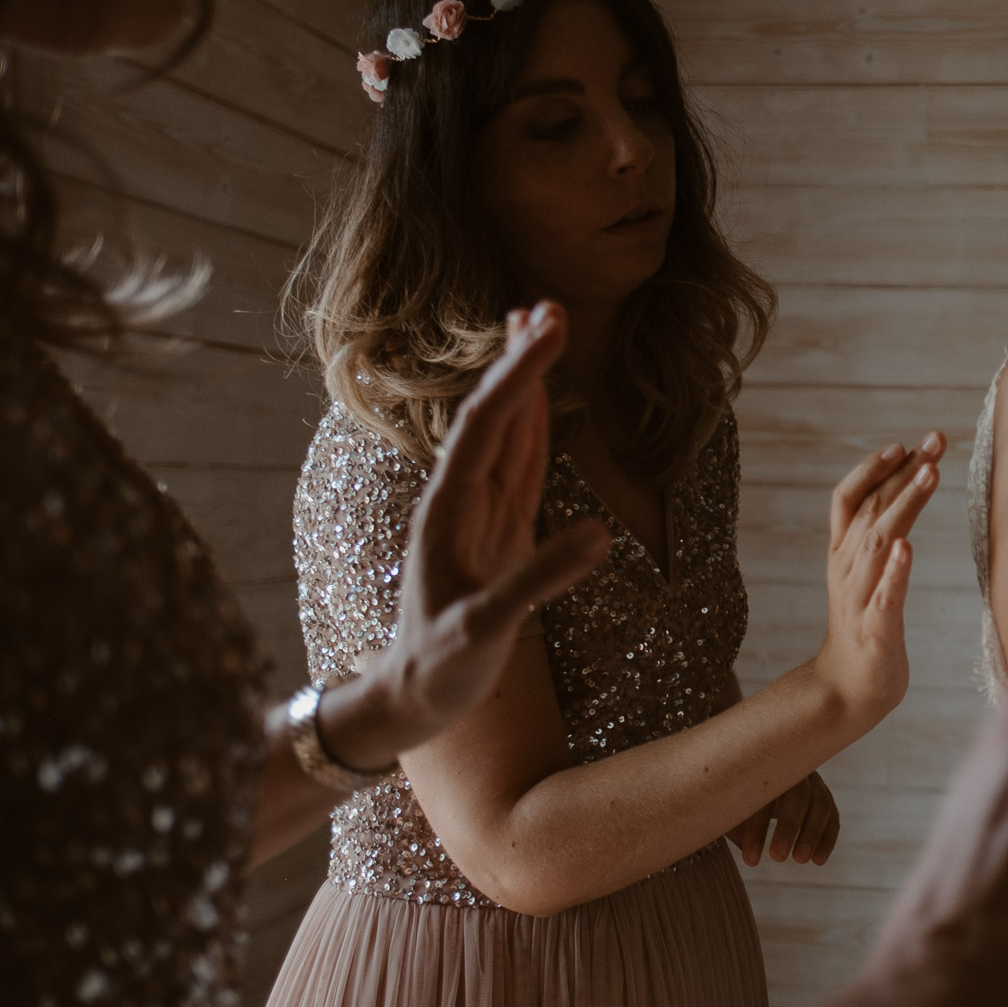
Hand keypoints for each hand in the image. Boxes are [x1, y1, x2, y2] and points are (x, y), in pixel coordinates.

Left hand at [326, 303, 610, 770]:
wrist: (408, 700)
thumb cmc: (440, 670)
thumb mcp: (484, 633)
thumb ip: (538, 581)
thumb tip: (599, 534)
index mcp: (447, 513)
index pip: (486, 427)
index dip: (518, 376)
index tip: (548, 329)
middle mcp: (458, 501)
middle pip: (492, 415)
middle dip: (519, 361)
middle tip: (549, 305)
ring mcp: (477, 513)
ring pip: (504, 432)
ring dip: (523, 380)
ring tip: (541, 325)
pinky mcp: (496, 531)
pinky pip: (517, 465)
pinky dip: (531, 423)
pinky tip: (540, 395)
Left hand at [727, 771, 841, 866]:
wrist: (757, 779)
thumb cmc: (737, 798)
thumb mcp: (730, 809)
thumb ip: (735, 825)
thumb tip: (748, 852)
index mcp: (765, 768)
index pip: (764, 796)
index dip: (758, 829)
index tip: (751, 859)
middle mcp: (794, 770)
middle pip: (798, 795)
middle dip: (789, 827)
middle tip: (778, 857)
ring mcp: (813, 782)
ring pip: (821, 804)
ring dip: (813, 834)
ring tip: (801, 860)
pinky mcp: (824, 796)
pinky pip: (832, 817)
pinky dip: (827, 838)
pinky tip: (818, 861)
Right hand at [811, 432, 947, 722]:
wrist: (847, 688)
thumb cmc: (865, 625)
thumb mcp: (865, 572)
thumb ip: (877, 532)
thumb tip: (904, 486)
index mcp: (842, 553)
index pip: (849, 498)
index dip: (873, 468)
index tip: (905, 444)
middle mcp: (847, 568)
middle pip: (871, 509)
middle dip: (903, 471)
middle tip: (935, 440)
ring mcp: (859, 598)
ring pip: (878, 542)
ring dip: (903, 505)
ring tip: (929, 474)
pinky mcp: (876, 630)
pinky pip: (884, 597)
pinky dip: (895, 571)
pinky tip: (907, 549)